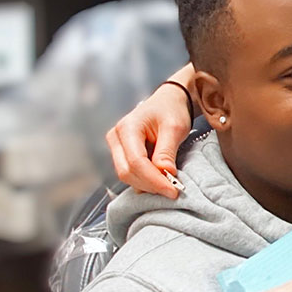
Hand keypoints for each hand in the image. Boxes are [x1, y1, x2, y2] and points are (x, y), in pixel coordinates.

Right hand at [106, 78, 192, 198]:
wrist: (169, 101)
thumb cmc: (171, 110)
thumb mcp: (175, 128)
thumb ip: (167, 151)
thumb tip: (164, 173)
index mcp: (128, 128)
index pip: (136, 162)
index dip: (154, 180)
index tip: (172, 190)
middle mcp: (116, 137)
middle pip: (126, 172)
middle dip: (150, 185)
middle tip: (172, 191)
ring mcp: (117, 147)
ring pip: (126, 176)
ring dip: (147, 185)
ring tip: (169, 185)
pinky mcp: (122, 154)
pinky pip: (130, 173)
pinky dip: (145, 181)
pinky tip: (160, 181)